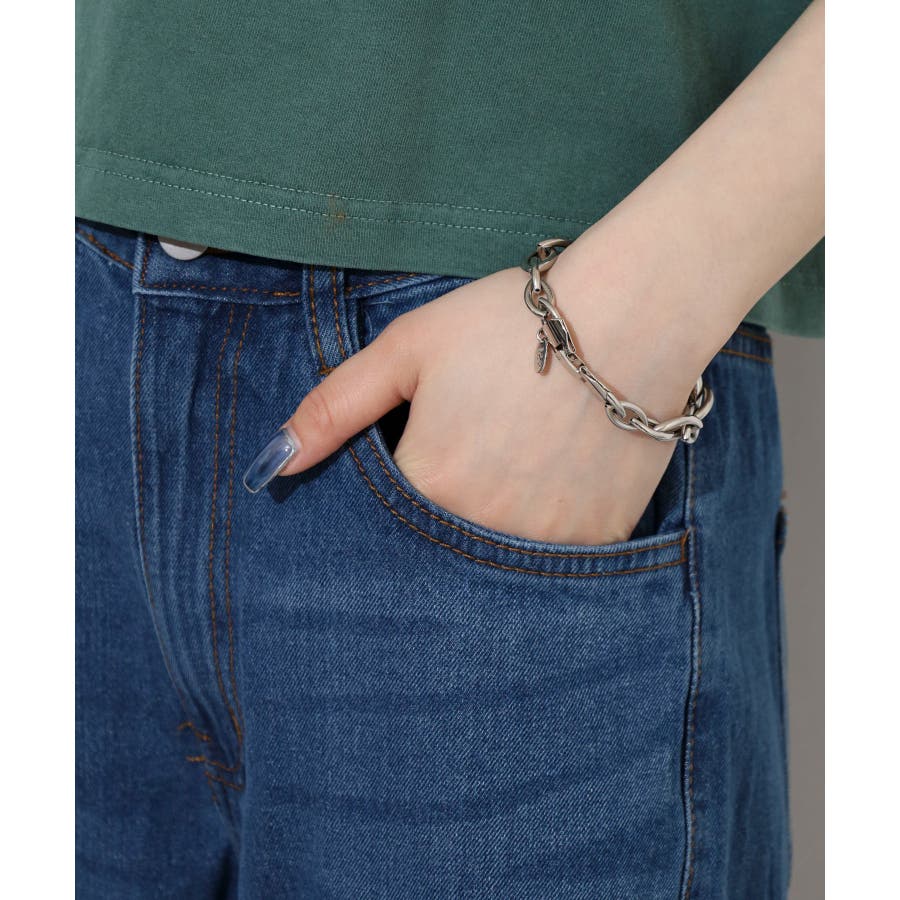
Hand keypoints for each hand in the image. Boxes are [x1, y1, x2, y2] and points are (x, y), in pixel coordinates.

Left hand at [254, 265, 699, 545]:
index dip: (394, 492)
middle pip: (435, 547)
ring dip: (489, 528)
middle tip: (473, 458)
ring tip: (514, 466)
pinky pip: (552, 560)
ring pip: (492, 560)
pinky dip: (542, 531)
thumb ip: (336, 407)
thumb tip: (274, 461)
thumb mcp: (409, 349)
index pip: (380, 524)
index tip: (420, 458)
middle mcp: (482, 529)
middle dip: (438, 516)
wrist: (631, 315)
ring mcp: (545, 543)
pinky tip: (553, 480)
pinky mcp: (597, 541)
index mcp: (429, 484)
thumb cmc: (509, 324)